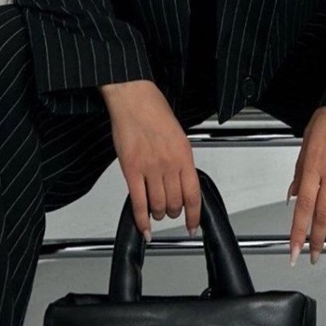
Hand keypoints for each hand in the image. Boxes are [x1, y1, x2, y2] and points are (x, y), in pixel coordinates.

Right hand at [103, 80, 201, 242]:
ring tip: (156, 212)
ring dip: (158, 214)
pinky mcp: (131, 170)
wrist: (134, 98)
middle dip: (173, 212)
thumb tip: (182, 182)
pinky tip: (144, 227)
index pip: (193, 195)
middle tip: (170, 212)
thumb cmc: (154, 111)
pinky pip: (138, 202)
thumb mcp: (178, 136)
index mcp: (184, 155)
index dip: (194, 216)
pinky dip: (141, 219)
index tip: (193, 226)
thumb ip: (180, 160)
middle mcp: (169, 164)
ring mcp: (150, 168)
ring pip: (157, 206)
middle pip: (175, 203)